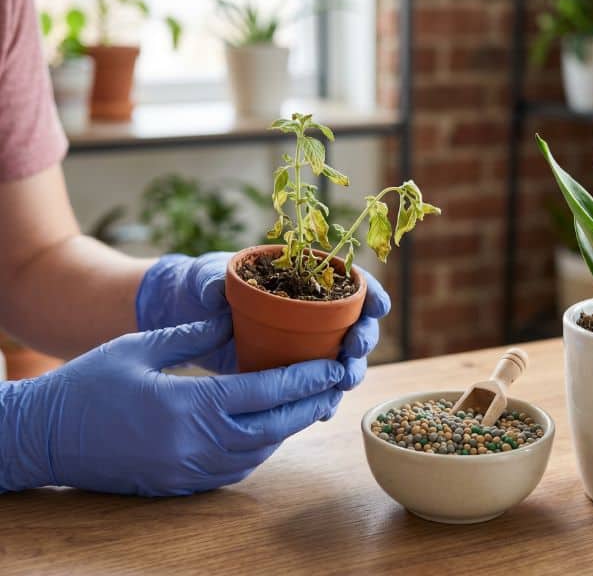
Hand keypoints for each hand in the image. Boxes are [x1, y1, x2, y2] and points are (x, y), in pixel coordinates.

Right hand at [0, 316, 345, 495]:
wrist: (44, 438)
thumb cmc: (88, 385)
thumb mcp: (139, 347)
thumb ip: (193, 335)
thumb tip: (232, 318)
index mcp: (188, 405)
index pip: (265, 392)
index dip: (305, 380)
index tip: (334, 366)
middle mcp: (195, 445)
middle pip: (273, 428)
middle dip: (310, 405)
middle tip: (337, 385)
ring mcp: (188, 470)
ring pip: (258, 452)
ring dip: (288, 428)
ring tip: (311, 403)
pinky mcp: (179, 485)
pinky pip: (235, 469)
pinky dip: (259, 448)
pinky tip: (268, 428)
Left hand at [135, 254, 391, 379]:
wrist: (189, 315)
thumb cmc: (205, 286)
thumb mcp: (207, 278)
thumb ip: (212, 281)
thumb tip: (215, 290)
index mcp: (304, 277)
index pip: (350, 282)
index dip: (371, 293)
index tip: (378, 307)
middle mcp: (313, 311)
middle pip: (356, 323)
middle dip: (363, 338)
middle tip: (353, 351)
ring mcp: (305, 344)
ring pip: (342, 358)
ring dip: (350, 371)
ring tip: (343, 383)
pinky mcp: (290, 371)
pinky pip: (316, 387)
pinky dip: (323, 398)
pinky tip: (323, 410)